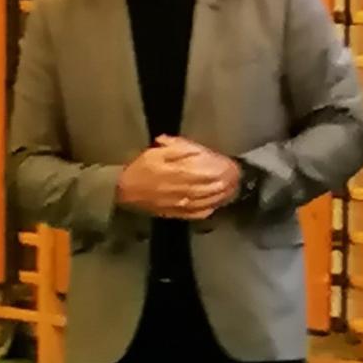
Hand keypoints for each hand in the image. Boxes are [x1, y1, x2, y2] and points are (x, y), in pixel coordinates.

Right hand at [117, 138, 240, 219]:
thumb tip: (201, 152)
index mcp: (182, 171)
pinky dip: (211, 208)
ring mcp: (183, 204)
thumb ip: (181, 149)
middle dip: (228, 182)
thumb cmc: (142, 167)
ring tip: (233, 189)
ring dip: (223, 195)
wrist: (125, 190)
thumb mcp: (160, 150)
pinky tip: (216, 204)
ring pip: (210, 200)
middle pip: (214, 186)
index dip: (224, 169)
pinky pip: (199, 213)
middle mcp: (186, 189)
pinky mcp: (179, 213)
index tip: (233, 166)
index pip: (210, 170)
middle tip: (238, 178)